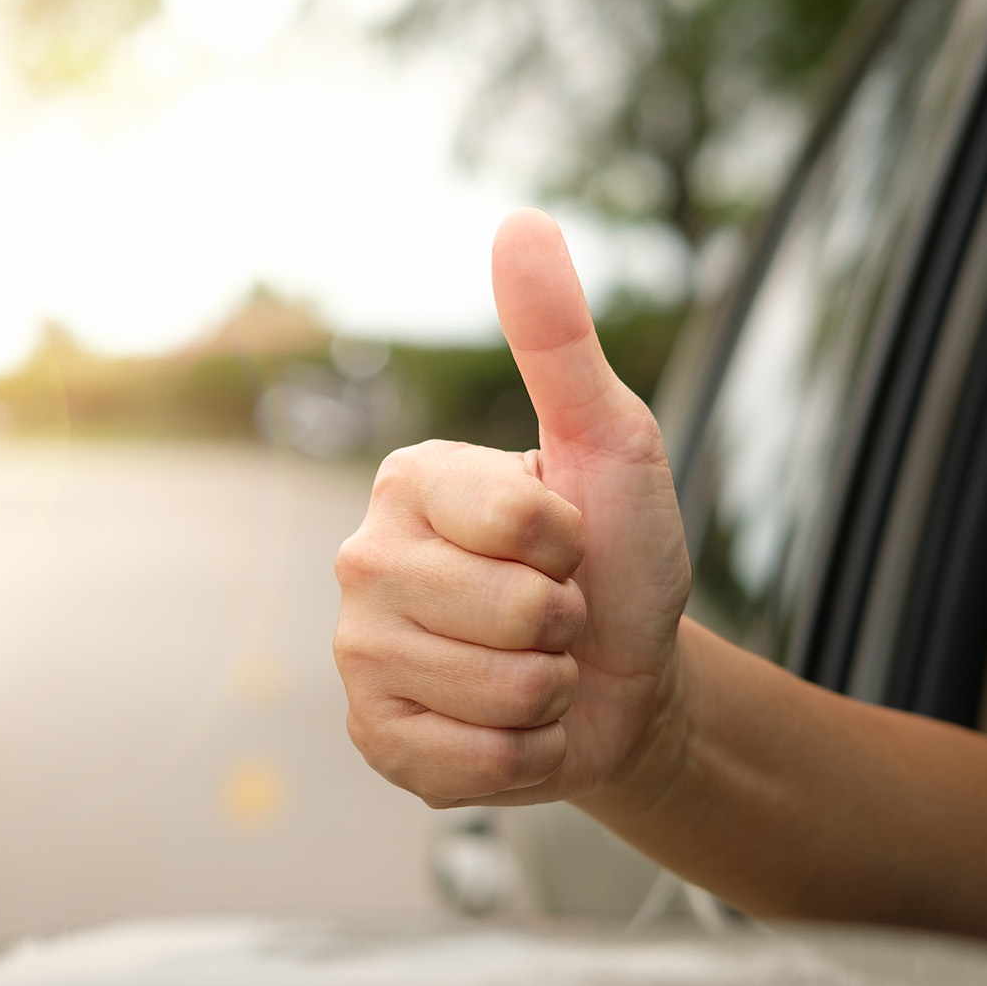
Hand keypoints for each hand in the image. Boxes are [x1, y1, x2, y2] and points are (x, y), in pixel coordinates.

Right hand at [333, 209, 691, 805]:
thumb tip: (520, 221)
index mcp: (407, 481)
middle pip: (510, 614)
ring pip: (495, 692)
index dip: (573, 542)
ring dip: (549, 692)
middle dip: (567, 626)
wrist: (629, 676)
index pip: (517, 522)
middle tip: (556, 615)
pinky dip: (521, 757)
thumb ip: (558, 339)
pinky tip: (513, 727)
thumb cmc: (618, 552)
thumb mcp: (607, 440)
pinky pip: (467, 764)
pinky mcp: (374, 737)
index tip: (568, 539)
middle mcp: (360, 560)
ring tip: (538, 667)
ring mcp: (357, 655)